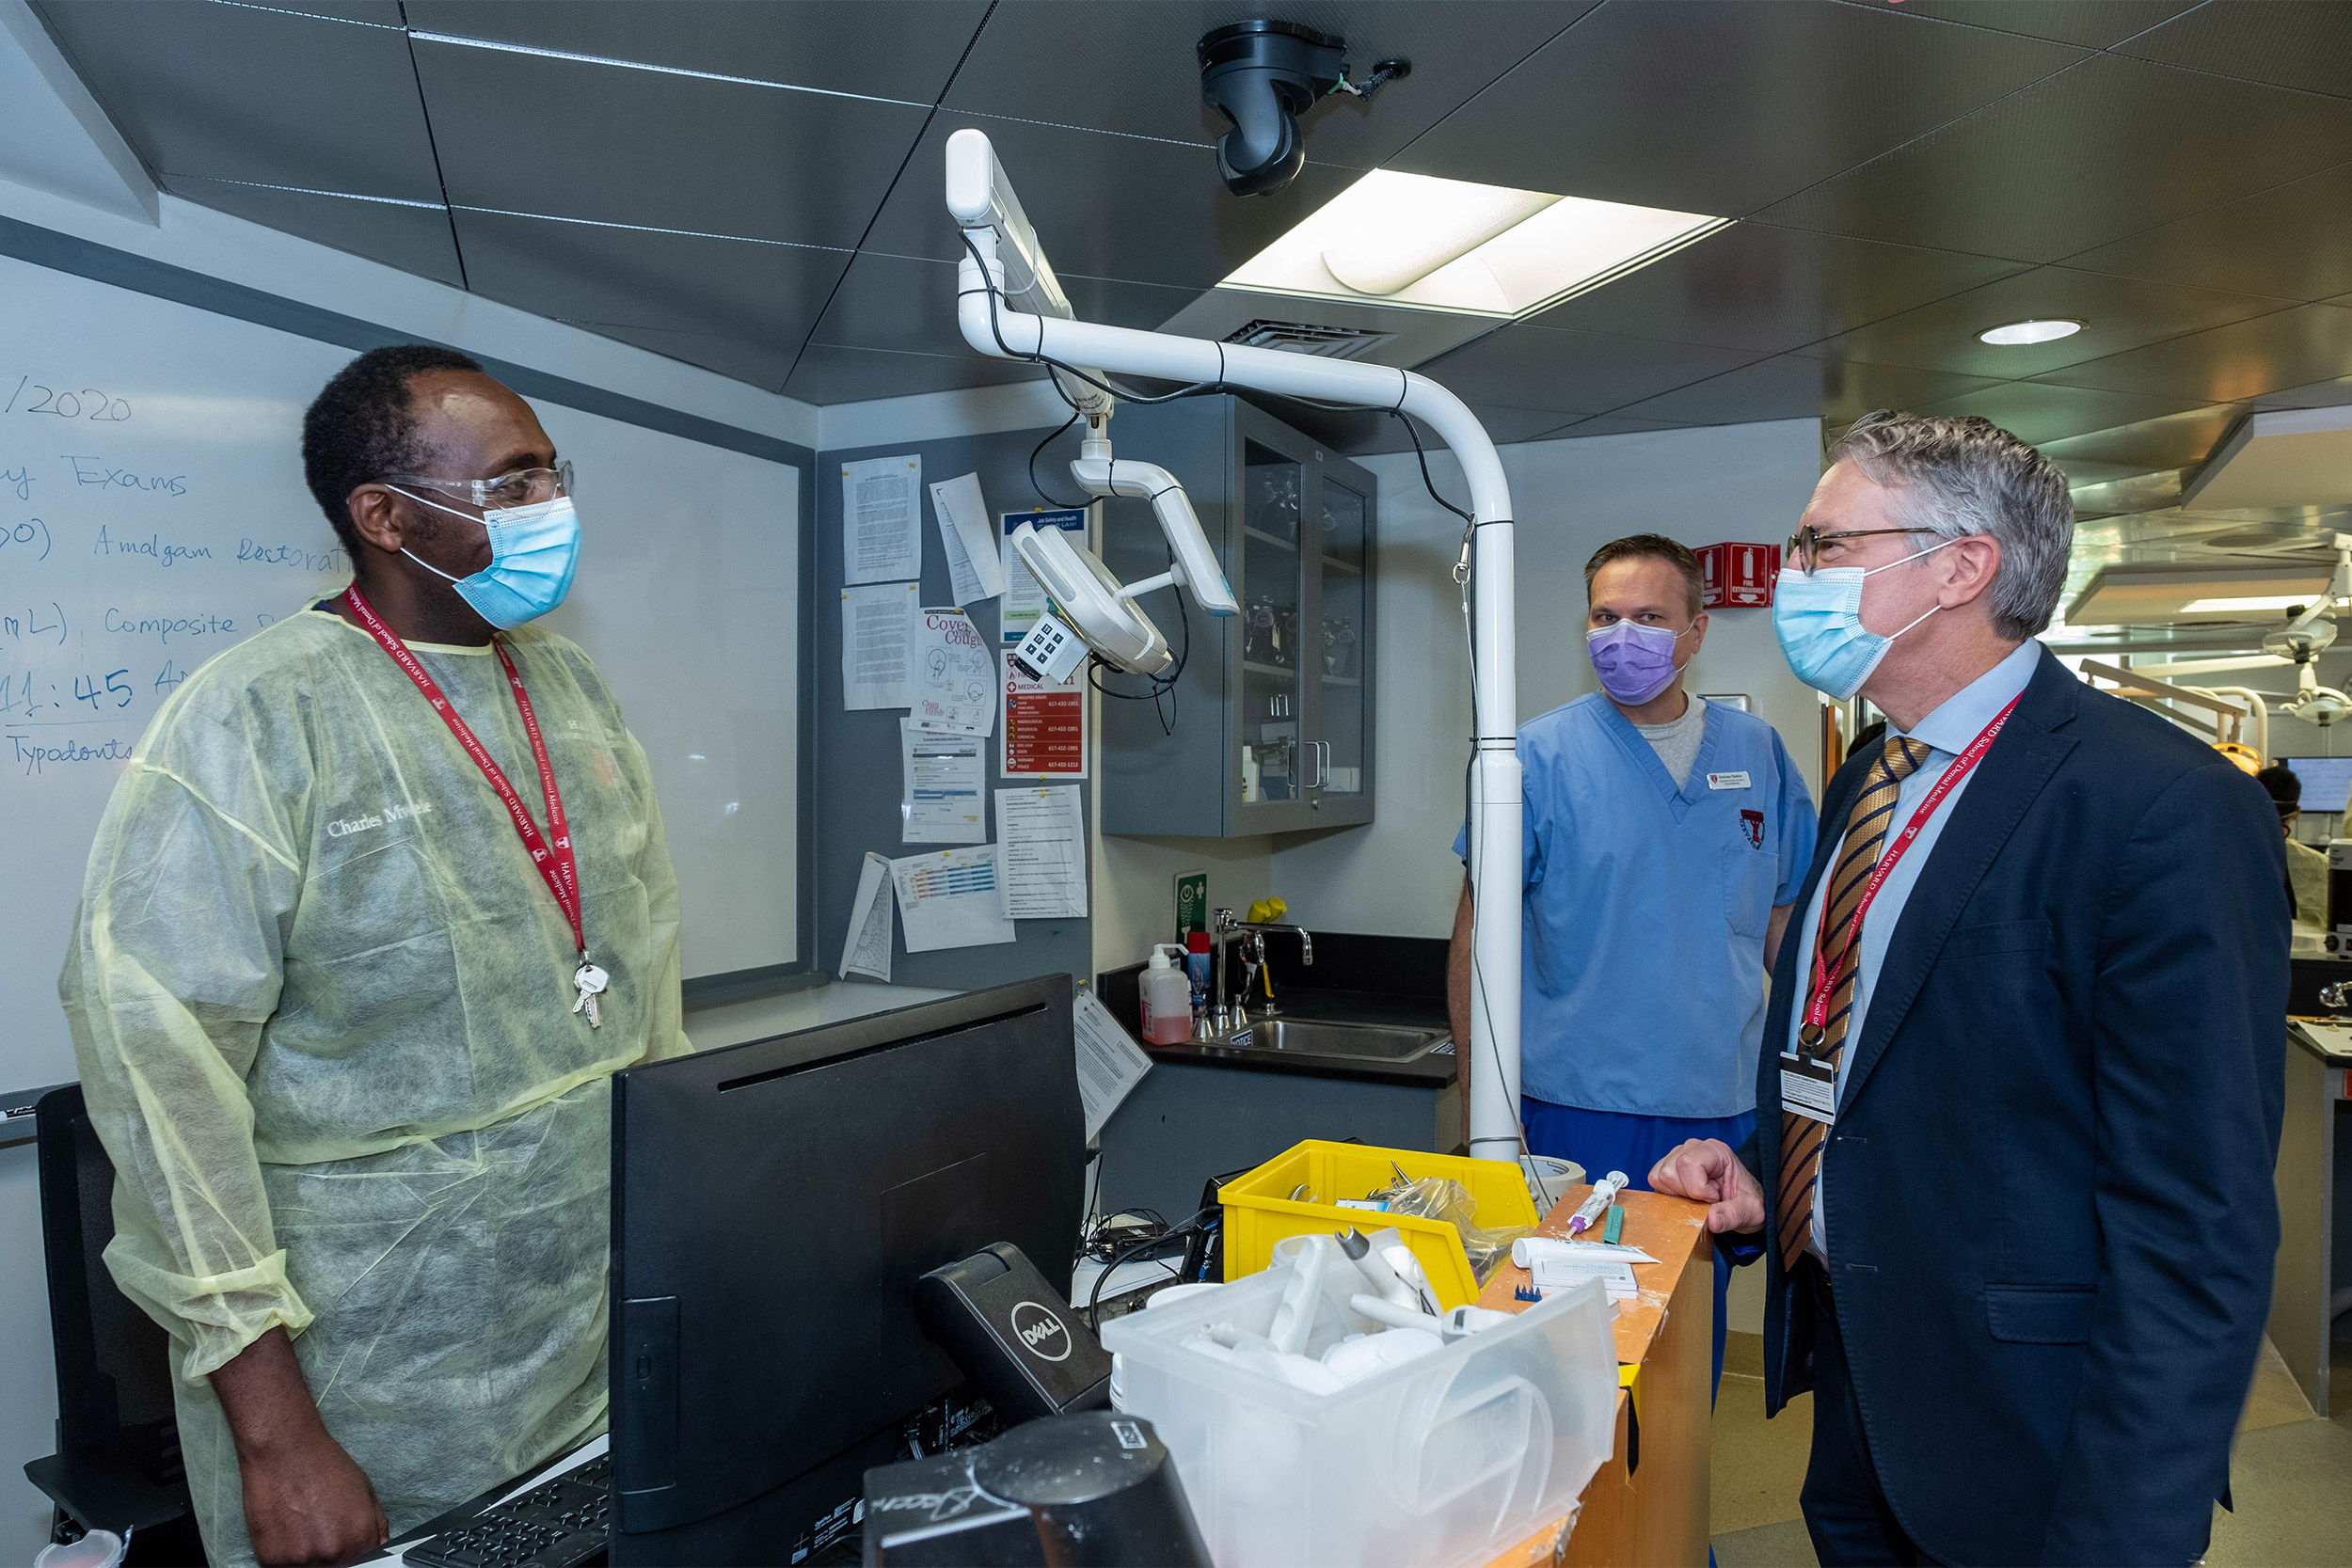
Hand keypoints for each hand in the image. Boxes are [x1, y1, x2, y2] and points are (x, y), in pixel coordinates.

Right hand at [211, 1328, 388, 1566]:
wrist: (286, 1452)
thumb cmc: (326, 1467)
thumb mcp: (366, 1491)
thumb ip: (376, 1526)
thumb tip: (382, 1549)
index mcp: (360, 1539)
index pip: (363, 1564)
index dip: (353, 1554)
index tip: (344, 1545)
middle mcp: (333, 1555)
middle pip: (335, 1567)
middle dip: (330, 1555)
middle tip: (319, 1529)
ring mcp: (300, 1560)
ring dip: (306, 1554)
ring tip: (301, 1525)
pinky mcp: (270, 1559)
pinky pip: (282, 1566)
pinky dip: (283, 1553)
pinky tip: (286, 1528)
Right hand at [1648, 1137, 1765, 1235]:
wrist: (1744, 1204)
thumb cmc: (1748, 1202)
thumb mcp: (1750, 1212)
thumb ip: (1733, 1215)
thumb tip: (1712, 1220)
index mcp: (1716, 1151)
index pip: (1689, 1163)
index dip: (1697, 1188)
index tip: (1714, 1199)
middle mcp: (1695, 1148)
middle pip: (1669, 1171)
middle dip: (1685, 1194)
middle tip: (1705, 1200)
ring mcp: (1679, 1155)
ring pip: (1659, 1176)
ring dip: (1676, 1195)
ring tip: (1696, 1198)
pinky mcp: (1670, 1167)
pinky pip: (1655, 1181)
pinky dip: (1668, 1195)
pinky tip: (1687, 1198)